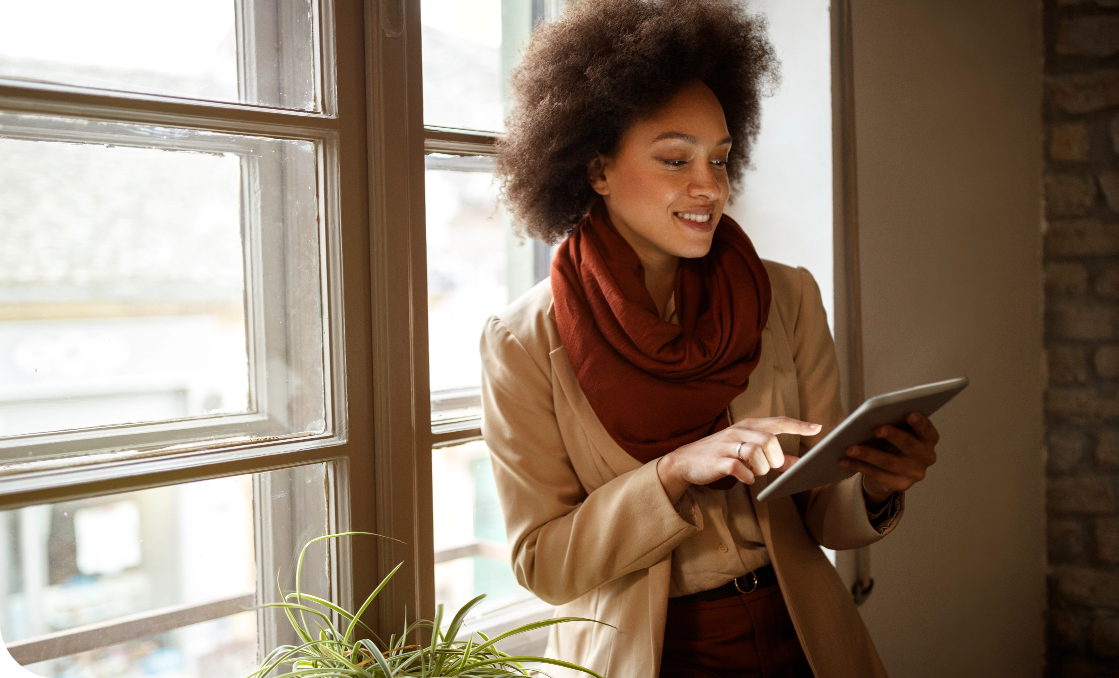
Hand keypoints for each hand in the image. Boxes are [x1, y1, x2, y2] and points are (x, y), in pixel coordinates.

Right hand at [656, 416, 820, 502]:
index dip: (798, 425)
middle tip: (769, 466)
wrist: (686, 461)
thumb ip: (773, 457)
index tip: (817, 428)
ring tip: (754, 472)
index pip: (777, 422)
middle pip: (769, 440)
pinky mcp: (718, 461)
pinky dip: (747, 476)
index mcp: (748, 426)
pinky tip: (744, 478)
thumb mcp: (747, 451)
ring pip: (756, 452)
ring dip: (760, 468)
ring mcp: (727, 445)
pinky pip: (739, 468)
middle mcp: (738, 431)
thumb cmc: (721, 454)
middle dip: (775, 458)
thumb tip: (798, 463)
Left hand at [840, 412, 938, 504]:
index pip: (927, 430)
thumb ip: (894, 423)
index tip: (909, 414)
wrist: (893, 471)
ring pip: (889, 463)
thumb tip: (872, 416)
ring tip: (850, 448)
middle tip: (876, 429)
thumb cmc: (894, 442)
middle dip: (893, 436)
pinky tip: (845, 460)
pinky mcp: (900, 485)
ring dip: (868, 454)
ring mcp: (914, 473)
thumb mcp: (898, 431)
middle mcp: (926, 457)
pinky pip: (877, 475)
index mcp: (928, 439)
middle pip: (909, 445)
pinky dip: (859, 466)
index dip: (920, 422)